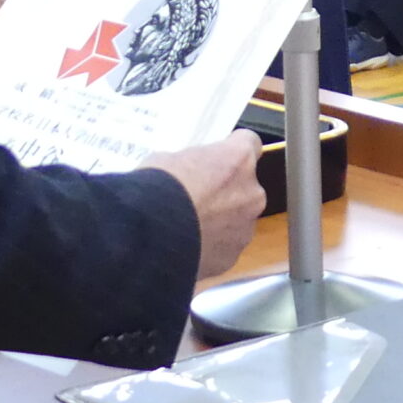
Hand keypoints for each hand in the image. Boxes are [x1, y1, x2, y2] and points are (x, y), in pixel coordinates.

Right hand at [143, 131, 266, 280]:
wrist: (150, 236)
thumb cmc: (159, 188)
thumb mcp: (170, 159)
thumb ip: (193, 165)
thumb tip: (190, 174)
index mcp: (239, 160)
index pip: (249, 143)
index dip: (232, 150)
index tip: (219, 157)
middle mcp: (251, 193)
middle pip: (245, 187)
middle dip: (225, 192)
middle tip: (198, 198)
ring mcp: (245, 229)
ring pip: (237, 221)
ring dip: (220, 223)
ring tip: (188, 228)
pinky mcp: (232, 258)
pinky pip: (224, 248)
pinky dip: (210, 248)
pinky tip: (186, 248)